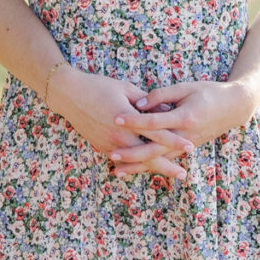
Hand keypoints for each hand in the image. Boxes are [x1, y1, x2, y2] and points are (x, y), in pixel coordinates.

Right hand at [48, 66, 191, 182]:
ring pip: (136, 162)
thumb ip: (146, 102)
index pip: (156, 133)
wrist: (70, 95)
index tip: (190, 146)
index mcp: (127, 119)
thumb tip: (166, 111)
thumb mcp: (126, 89)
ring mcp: (109, 145)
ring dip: (153, 167)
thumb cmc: (99, 86)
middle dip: (167, 165)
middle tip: (184, 173)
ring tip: (171, 173)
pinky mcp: (102, 148)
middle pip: (148, 156)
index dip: (174, 140)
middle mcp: (118, 136)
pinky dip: (137, 165)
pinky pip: (124, 160)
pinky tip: (149, 167)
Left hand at [107, 78, 253, 177]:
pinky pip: (166, 160)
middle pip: (154, 149)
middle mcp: (184, 136)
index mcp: (184, 117)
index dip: (134, 120)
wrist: (233, 108)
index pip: (154, 122)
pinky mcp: (187, 150)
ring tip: (117, 170)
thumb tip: (139, 103)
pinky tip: (135, 169)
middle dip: (132, 153)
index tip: (116, 118)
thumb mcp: (186, 87)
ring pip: (158, 160)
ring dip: (137, 166)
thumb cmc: (208, 92)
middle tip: (112, 155)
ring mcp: (186, 146)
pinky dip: (150, 166)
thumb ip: (162, 94)